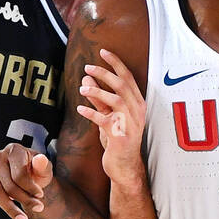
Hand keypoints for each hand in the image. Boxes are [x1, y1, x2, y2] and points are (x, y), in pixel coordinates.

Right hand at [0, 144, 50, 218]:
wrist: (27, 175)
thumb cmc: (35, 172)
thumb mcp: (44, 169)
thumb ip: (43, 165)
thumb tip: (40, 159)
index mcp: (14, 150)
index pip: (19, 175)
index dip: (31, 188)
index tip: (40, 195)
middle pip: (8, 186)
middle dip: (24, 200)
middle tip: (38, 208)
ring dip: (10, 208)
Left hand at [77, 48, 145, 185]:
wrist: (124, 166)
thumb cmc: (117, 140)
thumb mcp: (108, 116)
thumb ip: (99, 98)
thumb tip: (87, 78)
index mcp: (138, 104)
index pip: (128, 77)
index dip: (116, 63)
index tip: (103, 51)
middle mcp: (137, 112)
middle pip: (122, 85)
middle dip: (104, 73)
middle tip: (87, 67)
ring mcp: (130, 124)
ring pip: (115, 100)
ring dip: (97, 92)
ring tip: (82, 89)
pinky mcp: (120, 137)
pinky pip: (104, 120)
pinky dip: (91, 113)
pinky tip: (80, 109)